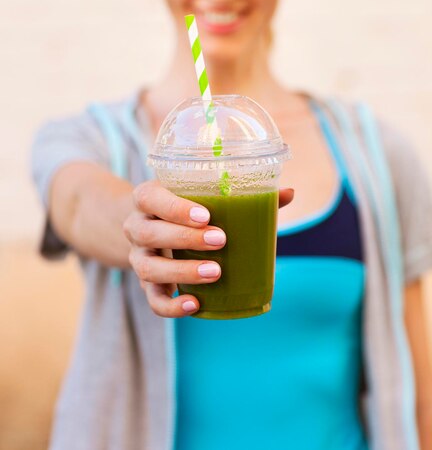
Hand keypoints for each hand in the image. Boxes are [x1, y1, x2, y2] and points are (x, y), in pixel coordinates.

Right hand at [124, 180, 293, 317]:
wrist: (149, 225)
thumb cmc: (184, 207)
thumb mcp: (200, 195)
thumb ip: (241, 195)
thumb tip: (289, 193)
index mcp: (148, 198)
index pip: (151, 199)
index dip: (174, 208)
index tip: (206, 215)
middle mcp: (137, 226)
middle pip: (150, 233)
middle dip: (185, 238)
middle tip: (220, 240)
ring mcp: (139, 257)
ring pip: (149, 268)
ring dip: (182, 272)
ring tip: (216, 272)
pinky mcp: (146, 284)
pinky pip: (152, 300)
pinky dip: (172, 306)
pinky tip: (195, 304)